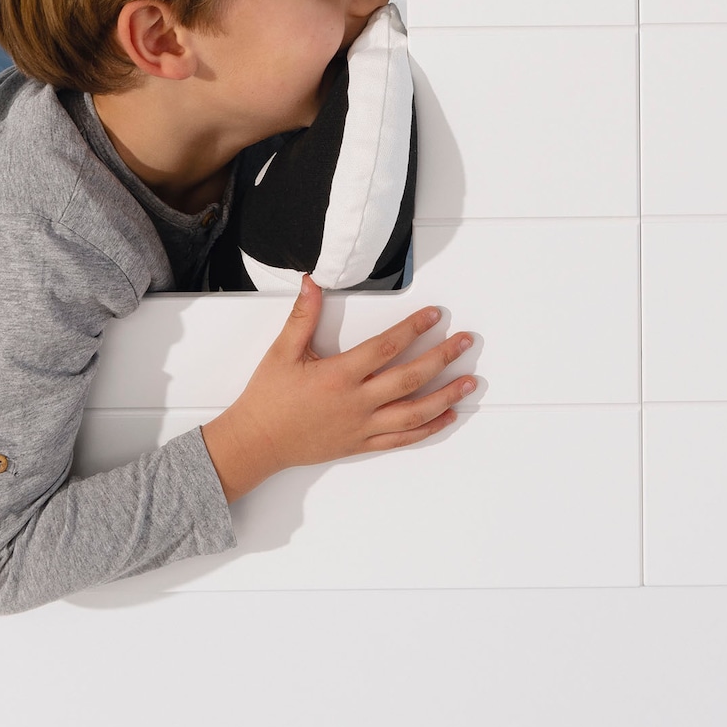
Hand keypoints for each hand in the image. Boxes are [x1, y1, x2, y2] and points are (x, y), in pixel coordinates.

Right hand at [199, 277, 473, 500]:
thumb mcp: (282, 352)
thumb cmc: (268, 398)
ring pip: (414, 412)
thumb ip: (302, 316)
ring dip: (445, 396)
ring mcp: (362, 426)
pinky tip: (447, 416)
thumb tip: (312, 283)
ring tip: (470, 382)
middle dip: (443, 358)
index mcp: (339, 376)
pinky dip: (429, 428)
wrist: (257, 442)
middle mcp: (356, 402)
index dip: (414, 329)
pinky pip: (402, 438)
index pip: (386, 347)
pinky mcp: (362, 443)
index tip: (435, 315)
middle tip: (465, 342)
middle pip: (410, 378)